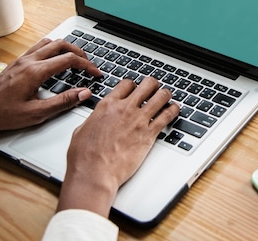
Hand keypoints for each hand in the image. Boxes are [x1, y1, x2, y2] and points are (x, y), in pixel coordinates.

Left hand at [0, 38, 101, 151]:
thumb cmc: (2, 114)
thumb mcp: (37, 113)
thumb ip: (63, 102)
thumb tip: (83, 93)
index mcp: (35, 72)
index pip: (68, 60)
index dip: (87, 65)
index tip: (96, 73)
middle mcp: (28, 61)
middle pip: (61, 45)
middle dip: (79, 52)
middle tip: (89, 63)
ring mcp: (21, 60)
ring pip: (49, 42)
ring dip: (65, 48)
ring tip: (75, 59)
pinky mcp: (17, 62)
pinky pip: (38, 47)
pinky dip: (52, 49)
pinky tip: (55, 62)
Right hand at [57, 77, 179, 216]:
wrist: (95, 172)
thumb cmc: (85, 156)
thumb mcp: (82, 130)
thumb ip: (94, 120)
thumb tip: (96, 119)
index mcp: (107, 105)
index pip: (127, 84)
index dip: (134, 85)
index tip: (136, 88)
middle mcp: (124, 109)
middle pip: (147, 85)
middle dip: (153, 84)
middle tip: (155, 88)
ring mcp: (138, 120)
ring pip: (160, 97)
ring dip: (165, 94)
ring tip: (167, 96)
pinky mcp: (149, 134)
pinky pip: (167, 116)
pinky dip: (173, 110)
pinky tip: (175, 109)